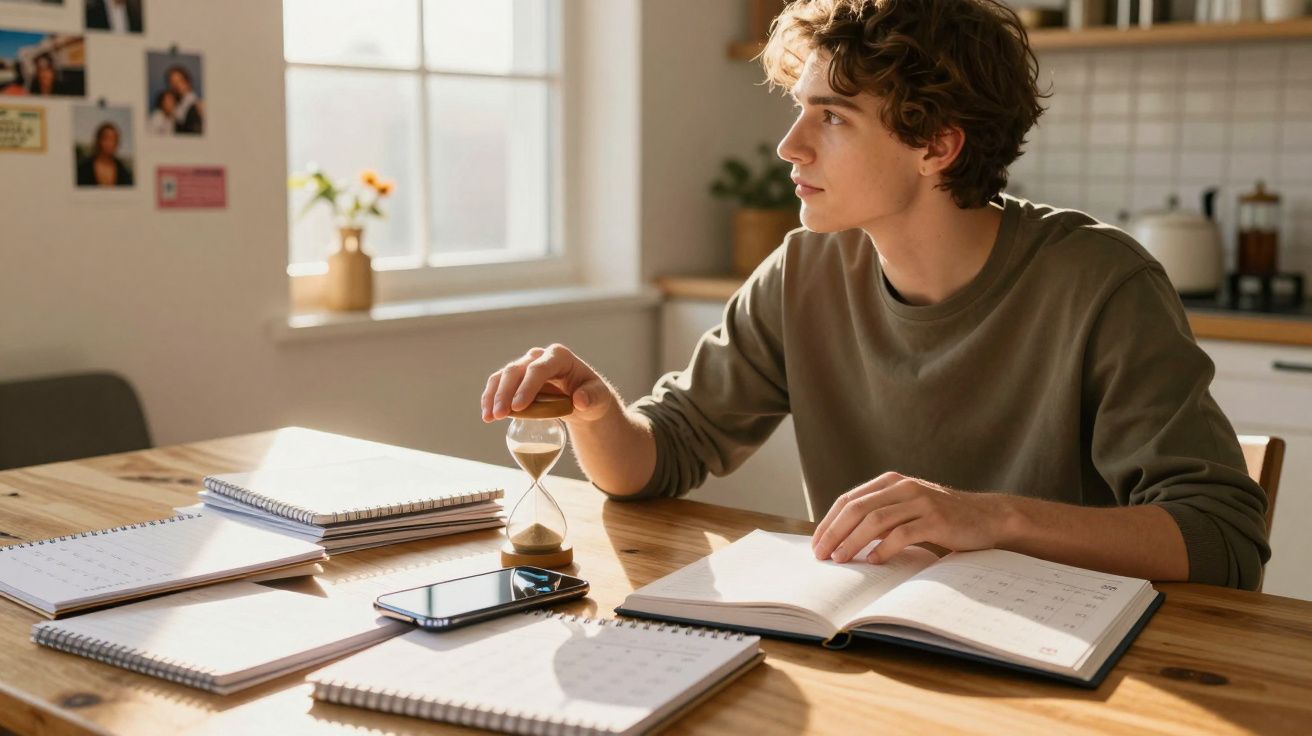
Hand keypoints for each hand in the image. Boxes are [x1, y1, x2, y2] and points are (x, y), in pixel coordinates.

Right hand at [481, 343, 615, 423]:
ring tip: (489, 418)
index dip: (527, 386)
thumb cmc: (592, 395)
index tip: (518, 407)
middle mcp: (539, 356)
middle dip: (505, 393)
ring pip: (503, 375)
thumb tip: (580, 400)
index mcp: (559, 356)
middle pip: (516, 370)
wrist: (583, 399)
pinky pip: (498, 384)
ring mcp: (525, 365)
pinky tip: (486, 415)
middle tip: (500, 415)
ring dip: (493, 396)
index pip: (539, 368)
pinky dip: (490, 398)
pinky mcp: (516, 378)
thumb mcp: (599, 397)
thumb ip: (593, 398)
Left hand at [810, 472, 1008, 563]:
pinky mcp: (936, 519)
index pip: (849, 499)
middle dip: (834, 532)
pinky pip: (903, 534)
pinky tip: (873, 561)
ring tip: (840, 559)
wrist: (987, 517)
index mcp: (891, 482)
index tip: (816, 543)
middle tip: (821, 555)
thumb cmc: (942, 518)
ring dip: (853, 541)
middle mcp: (903, 487)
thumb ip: (881, 516)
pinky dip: (884, 548)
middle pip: (857, 508)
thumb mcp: (907, 509)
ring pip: (876, 520)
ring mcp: (920, 501)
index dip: (829, 521)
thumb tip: (842, 539)